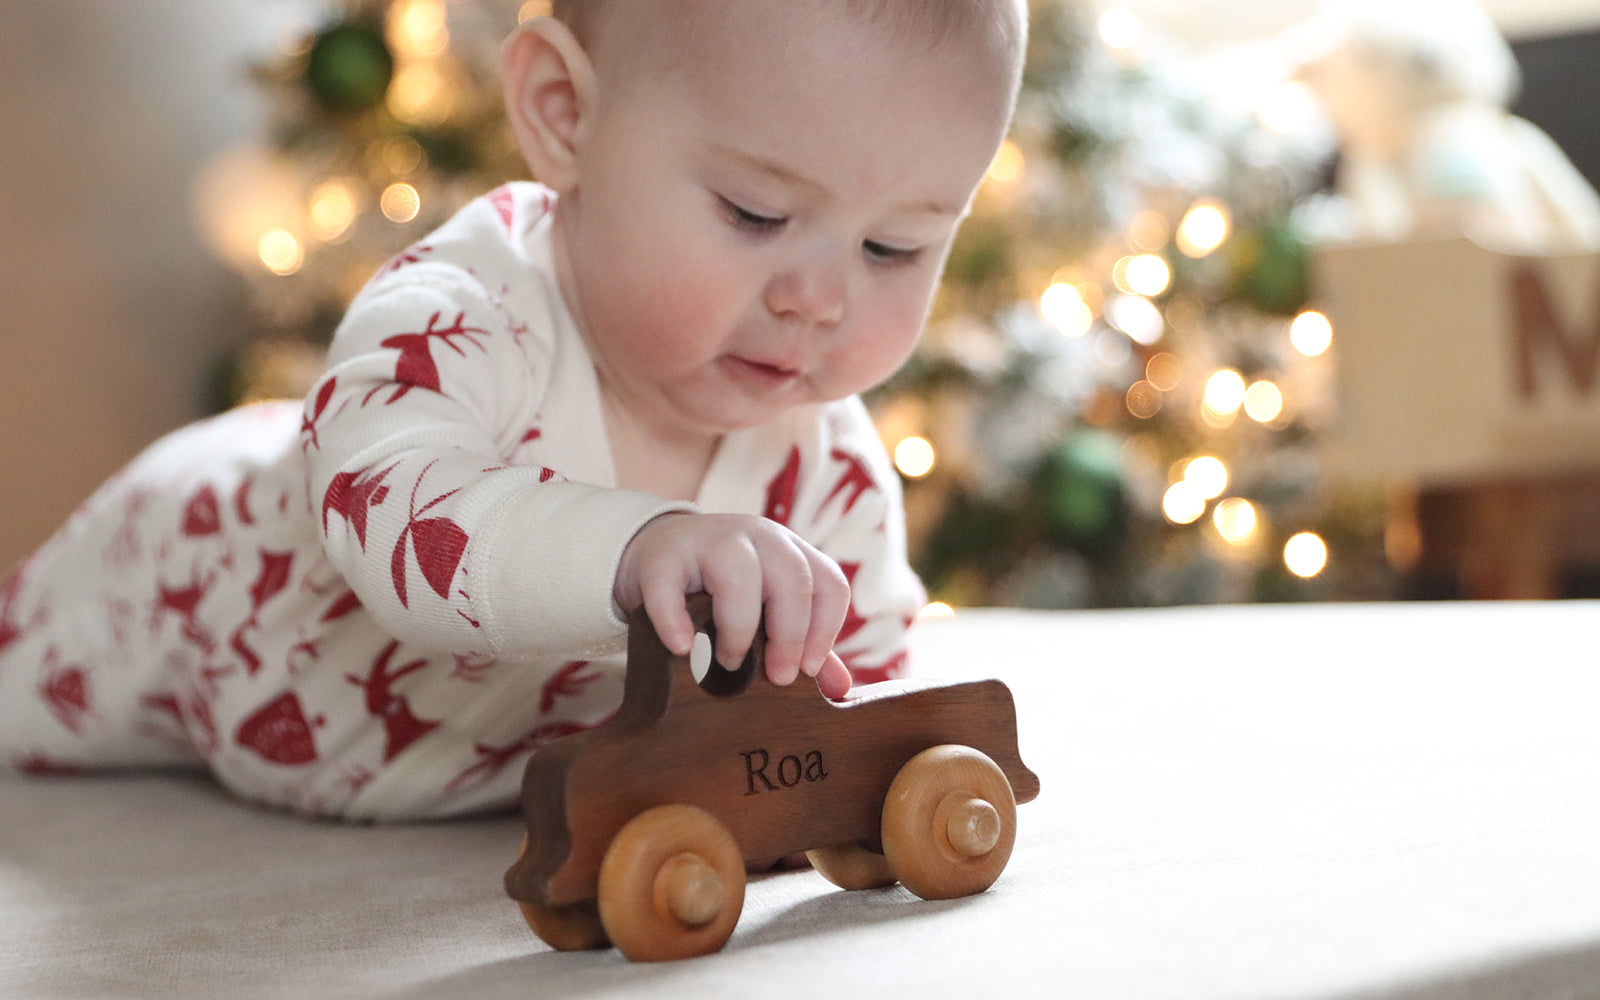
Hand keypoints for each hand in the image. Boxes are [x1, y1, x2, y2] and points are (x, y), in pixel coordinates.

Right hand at [615, 512, 852, 697]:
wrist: (661, 550)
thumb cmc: (725, 588)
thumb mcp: (767, 608)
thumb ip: (803, 643)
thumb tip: (839, 689)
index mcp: (790, 550)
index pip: (828, 583)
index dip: (826, 630)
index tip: (807, 670)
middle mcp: (758, 535)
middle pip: (792, 577)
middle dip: (791, 634)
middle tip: (778, 678)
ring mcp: (709, 539)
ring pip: (738, 574)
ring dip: (739, 628)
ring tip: (729, 664)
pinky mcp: (663, 555)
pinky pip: (670, 587)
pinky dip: (674, 620)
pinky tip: (681, 648)